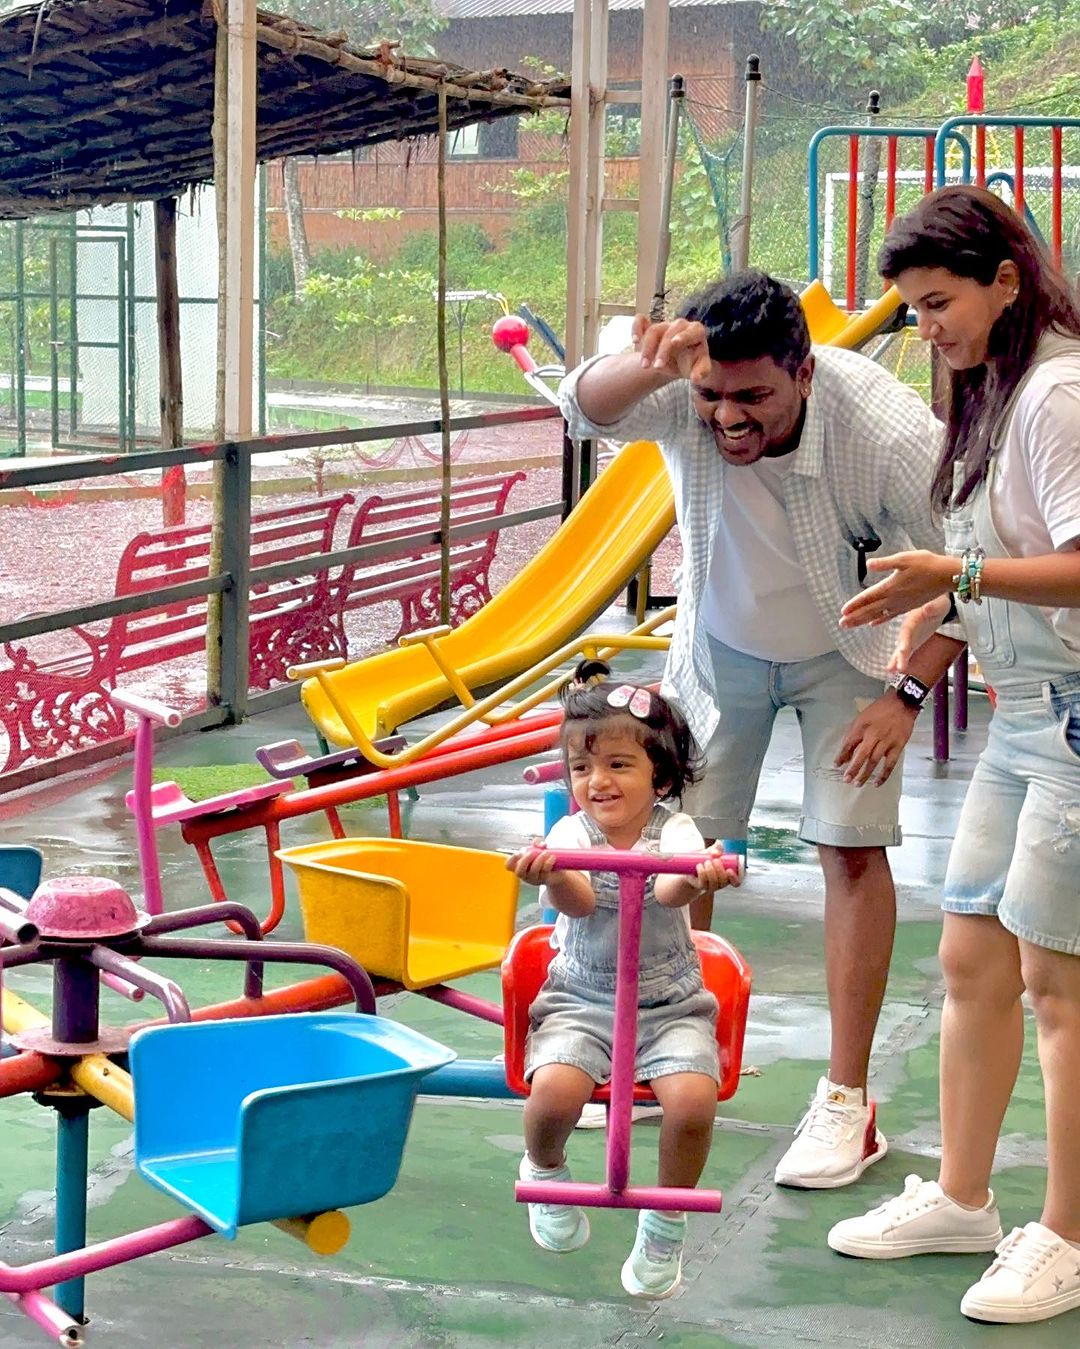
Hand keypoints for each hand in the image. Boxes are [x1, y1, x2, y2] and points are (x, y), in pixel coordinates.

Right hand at [505, 844, 561, 887]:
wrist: (557, 871)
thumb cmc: (543, 859)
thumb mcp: (538, 850)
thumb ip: (536, 844)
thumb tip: (540, 844)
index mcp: (520, 866)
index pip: (509, 866)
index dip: (511, 859)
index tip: (519, 853)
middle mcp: (525, 874)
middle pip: (519, 871)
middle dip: (525, 860)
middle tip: (532, 853)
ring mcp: (535, 878)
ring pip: (534, 870)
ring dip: (539, 859)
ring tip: (546, 852)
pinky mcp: (545, 879)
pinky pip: (545, 871)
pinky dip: (548, 862)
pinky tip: (552, 857)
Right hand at [632, 315, 712, 384]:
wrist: (677, 363)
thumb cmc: (691, 364)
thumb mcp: (699, 370)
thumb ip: (701, 372)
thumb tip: (696, 378)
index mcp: (696, 332)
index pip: (692, 330)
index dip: (683, 335)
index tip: (675, 343)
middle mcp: (680, 325)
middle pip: (669, 332)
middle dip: (662, 350)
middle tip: (657, 368)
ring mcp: (664, 325)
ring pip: (653, 330)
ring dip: (647, 348)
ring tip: (644, 366)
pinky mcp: (650, 326)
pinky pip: (641, 321)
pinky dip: (636, 328)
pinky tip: (634, 341)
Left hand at [656, 845, 740, 906]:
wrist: (690, 866)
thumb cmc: (704, 859)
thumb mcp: (711, 852)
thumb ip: (717, 848)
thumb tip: (718, 845)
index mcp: (727, 876)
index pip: (736, 882)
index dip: (734, 878)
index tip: (729, 870)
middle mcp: (720, 883)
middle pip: (724, 881)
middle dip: (719, 870)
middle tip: (715, 860)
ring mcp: (710, 886)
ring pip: (714, 883)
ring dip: (711, 872)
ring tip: (706, 862)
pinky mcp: (701, 886)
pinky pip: (703, 883)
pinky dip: (702, 873)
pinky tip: (699, 866)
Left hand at [834, 693, 917, 786]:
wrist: (902, 703)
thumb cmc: (880, 709)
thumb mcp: (862, 718)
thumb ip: (854, 733)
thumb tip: (848, 751)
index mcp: (862, 726)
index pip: (848, 744)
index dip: (841, 755)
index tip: (837, 764)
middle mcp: (873, 735)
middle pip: (861, 755)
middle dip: (852, 768)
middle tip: (846, 779)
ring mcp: (886, 741)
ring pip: (874, 761)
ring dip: (865, 774)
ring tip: (857, 783)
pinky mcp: (898, 746)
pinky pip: (890, 764)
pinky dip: (883, 775)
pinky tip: (877, 782)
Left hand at [839, 550, 953, 628]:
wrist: (947, 576)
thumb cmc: (927, 564)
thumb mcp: (904, 558)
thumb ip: (885, 563)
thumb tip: (868, 565)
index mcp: (891, 586)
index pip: (868, 597)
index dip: (855, 604)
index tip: (842, 611)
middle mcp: (895, 599)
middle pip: (870, 610)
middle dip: (855, 617)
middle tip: (841, 624)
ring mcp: (902, 604)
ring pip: (878, 615)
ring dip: (863, 620)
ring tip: (851, 625)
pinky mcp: (909, 606)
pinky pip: (890, 616)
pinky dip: (880, 620)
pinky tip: (873, 624)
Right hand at [888, 595, 952, 674]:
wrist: (936, 606)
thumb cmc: (937, 603)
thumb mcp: (938, 603)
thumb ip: (933, 607)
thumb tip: (928, 608)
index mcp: (912, 619)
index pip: (907, 631)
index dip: (904, 641)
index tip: (903, 650)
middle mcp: (908, 629)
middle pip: (902, 643)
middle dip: (899, 655)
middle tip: (896, 667)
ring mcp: (909, 637)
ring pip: (900, 649)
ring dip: (896, 660)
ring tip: (890, 670)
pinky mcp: (912, 642)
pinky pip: (905, 653)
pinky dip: (901, 660)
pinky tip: (895, 669)